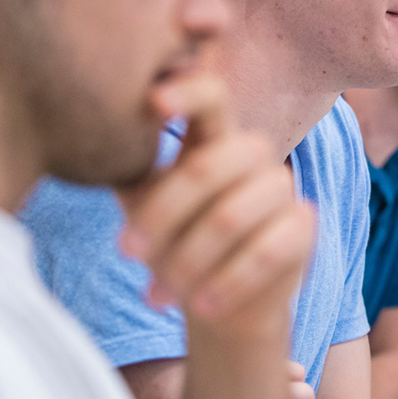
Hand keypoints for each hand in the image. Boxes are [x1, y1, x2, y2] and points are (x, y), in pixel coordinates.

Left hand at [118, 73, 313, 337]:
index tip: (154, 102)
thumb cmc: (175, 241)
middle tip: (128, 252)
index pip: (212, 96)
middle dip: (163, 215)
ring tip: (156, 294)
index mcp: (215, 138)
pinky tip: (201, 306)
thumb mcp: (143, 202)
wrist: (218, 301)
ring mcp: (283, 189)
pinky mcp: (303, 228)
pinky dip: (227, 284)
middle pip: (209, 165)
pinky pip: (267, 253)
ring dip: (187, 262)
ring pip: (231, 217)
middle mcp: (253, 155)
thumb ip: (128, 166)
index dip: (188, 92)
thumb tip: (93, 138)